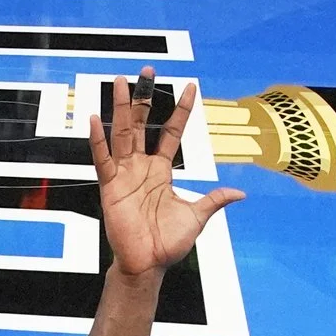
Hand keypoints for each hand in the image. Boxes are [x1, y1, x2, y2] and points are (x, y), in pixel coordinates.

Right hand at [89, 68, 244, 278]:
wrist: (148, 264)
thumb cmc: (168, 243)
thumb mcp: (197, 216)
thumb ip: (214, 200)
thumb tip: (240, 193)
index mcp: (161, 171)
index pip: (172, 132)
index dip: (181, 110)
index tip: (190, 87)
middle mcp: (142, 167)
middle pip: (142, 124)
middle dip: (144, 98)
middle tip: (147, 71)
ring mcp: (125, 174)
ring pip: (122, 133)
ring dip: (121, 108)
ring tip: (121, 82)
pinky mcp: (110, 186)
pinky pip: (103, 160)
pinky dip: (98, 141)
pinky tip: (95, 119)